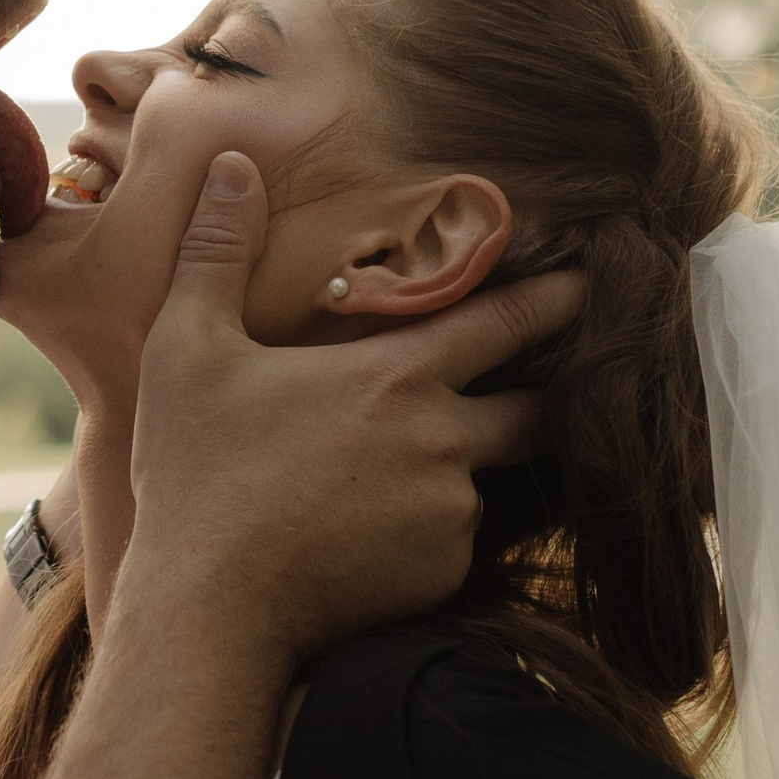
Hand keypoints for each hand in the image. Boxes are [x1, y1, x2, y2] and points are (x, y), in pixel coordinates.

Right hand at [125, 152, 581, 672]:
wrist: (211, 612)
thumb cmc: (197, 473)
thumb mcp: (187, 348)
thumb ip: (218, 251)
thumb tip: (232, 166)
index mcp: (395, 376)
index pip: (504, 322)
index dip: (553, 299)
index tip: (591, 284)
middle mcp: (443, 442)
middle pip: (533, 412)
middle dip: (545, 398)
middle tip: (543, 390)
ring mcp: (448, 516)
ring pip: (482, 483)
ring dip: (459, 475)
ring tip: (400, 484)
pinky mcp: (441, 577)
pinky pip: (452, 546)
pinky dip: (426, 537)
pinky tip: (370, 541)